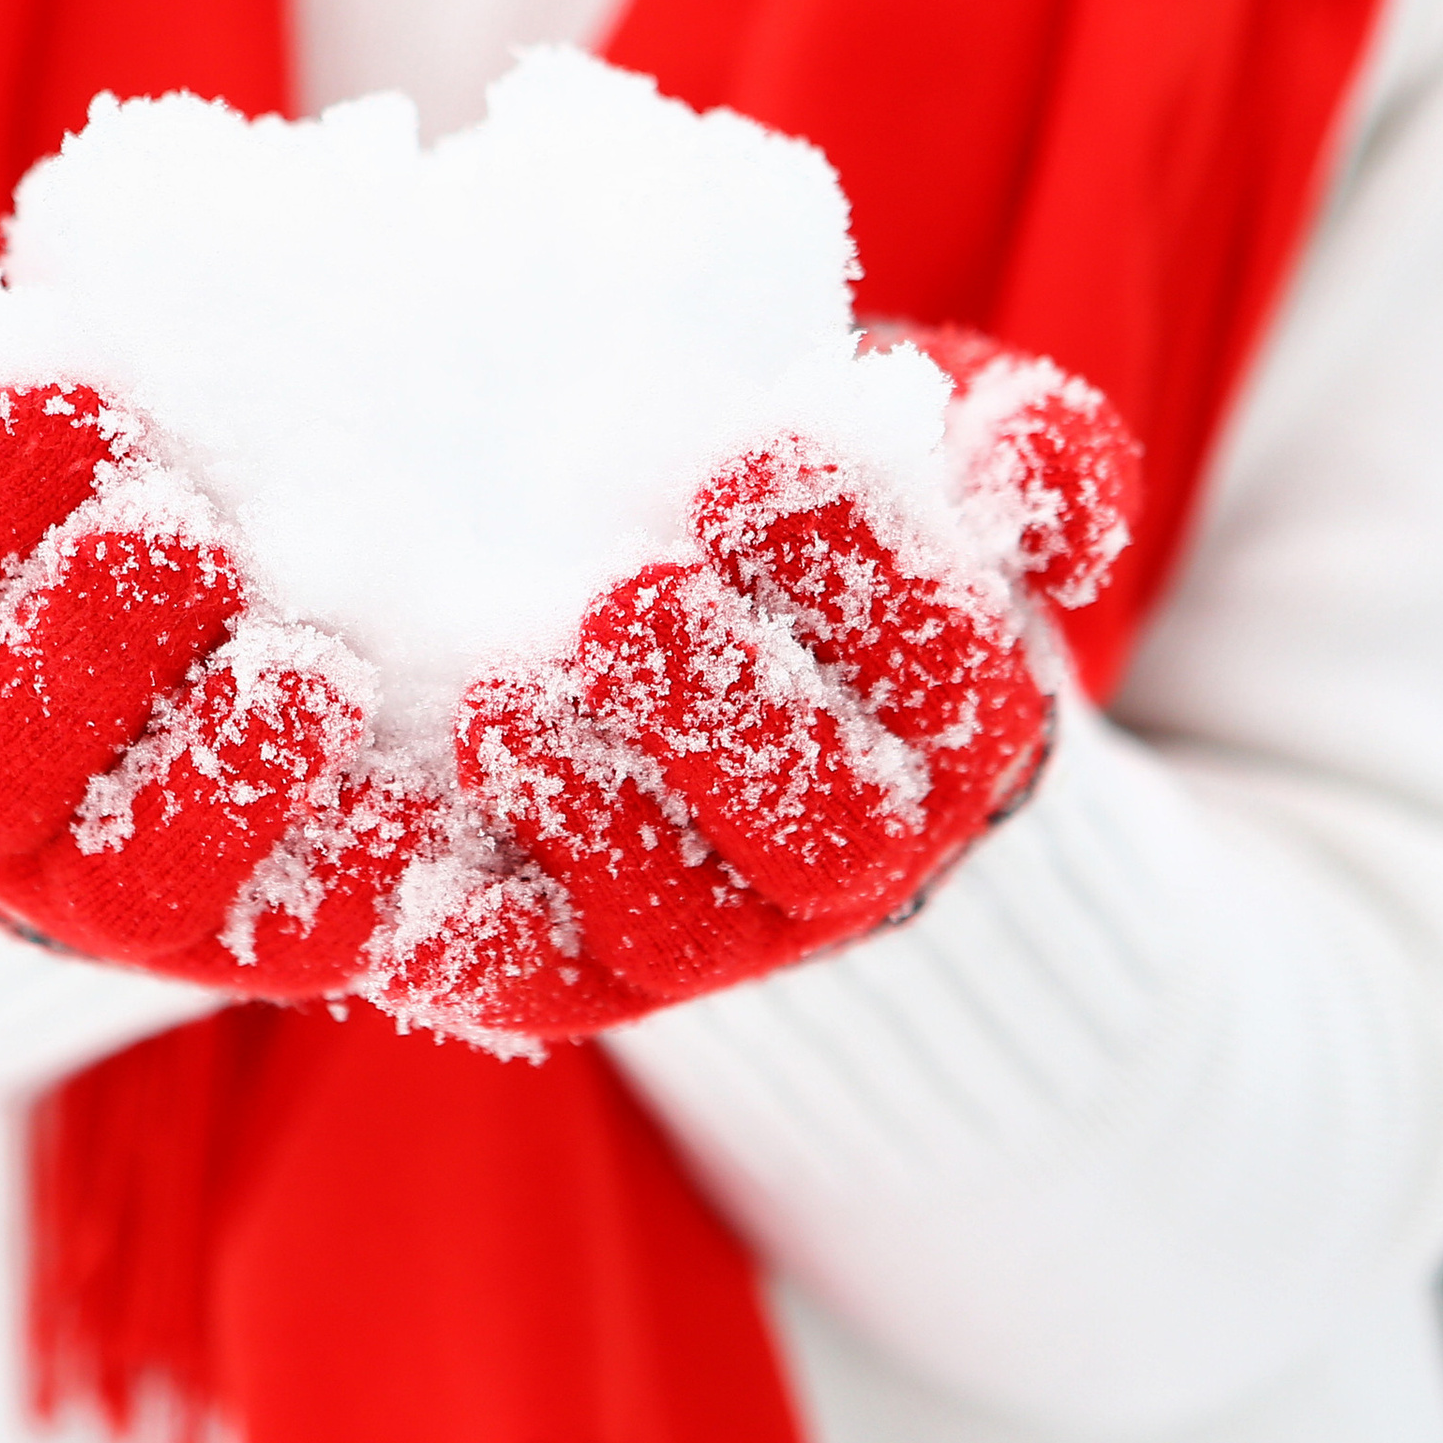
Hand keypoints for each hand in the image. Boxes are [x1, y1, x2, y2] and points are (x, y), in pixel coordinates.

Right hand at [0, 285, 432, 997]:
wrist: (140, 713)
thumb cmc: (62, 547)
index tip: (72, 392)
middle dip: (89, 640)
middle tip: (187, 532)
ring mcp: (89, 903)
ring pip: (130, 878)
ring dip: (227, 773)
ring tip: (321, 670)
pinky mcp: (230, 955)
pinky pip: (283, 947)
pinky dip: (356, 881)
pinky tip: (426, 796)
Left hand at [370, 336, 1138, 1042]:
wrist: (737, 653)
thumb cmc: (835, 532)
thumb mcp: (947, 458)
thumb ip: (1025, 452)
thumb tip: (1033, 460)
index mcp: (965, 727)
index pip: (948, 673)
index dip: (859, 573)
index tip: (749, 460)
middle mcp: (865, 855)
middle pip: (829, 827)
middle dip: (729, 711)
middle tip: (629, 599)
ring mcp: (728, 927)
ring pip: (686, 924)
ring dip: (594, 821)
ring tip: (503, 705)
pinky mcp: (598, 973)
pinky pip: (544, 991)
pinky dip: (476, 954)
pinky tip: (409, 902)